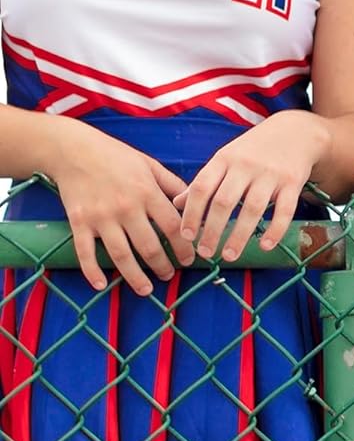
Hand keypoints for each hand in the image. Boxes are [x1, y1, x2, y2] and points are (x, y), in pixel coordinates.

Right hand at [49, 122, 194, 295]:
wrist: (74, 151)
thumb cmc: (117, 157)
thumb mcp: (150, 165)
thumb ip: (172, 185)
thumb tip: (192, 203)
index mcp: (147, 192)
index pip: (173, 226)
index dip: (184, 246)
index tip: (190, 260)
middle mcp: (126, 207)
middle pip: (149, 246)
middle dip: (162, 265)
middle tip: (169, 275)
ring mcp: (101, 217)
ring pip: (121, 255)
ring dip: (135, 276)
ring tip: (146, 289)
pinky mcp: (78, 222)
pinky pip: (85, 252)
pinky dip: (92, 271)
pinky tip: (101, 285)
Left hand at [175, 111, 331, 262]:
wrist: (295, 131)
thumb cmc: (253, 150)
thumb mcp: (225, 158)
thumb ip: (204, 181)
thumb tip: (176, 205)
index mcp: (224, 159)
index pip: (202, 187)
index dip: (191, 213)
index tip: (186, 236)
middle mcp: (246, 165)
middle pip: (224, 201)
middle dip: (213, 230)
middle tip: (206, 253)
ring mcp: (271, 173)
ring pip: (252, 208)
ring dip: (239, 235)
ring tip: (229, 256)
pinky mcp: (293, 181)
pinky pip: (285, 209)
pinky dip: (275, 230)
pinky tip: (265, 246)